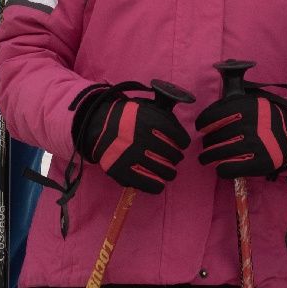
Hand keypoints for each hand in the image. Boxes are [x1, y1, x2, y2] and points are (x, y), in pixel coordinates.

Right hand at [71, 83, 190, 192]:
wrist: (100, 127)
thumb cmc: (129, 117)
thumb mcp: (148, 106)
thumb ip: (166, 108)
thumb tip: (186, 102)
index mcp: (152, 121)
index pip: (181, 139)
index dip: (182, 142)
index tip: (180, 144)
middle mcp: (144, 139)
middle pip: (174, 156)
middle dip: (175, 157)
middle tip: (171, 157)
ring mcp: (133, 157)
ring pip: (166, 172)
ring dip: (169, 172)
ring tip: (166, 170)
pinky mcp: (124, 172)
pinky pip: (150, 185)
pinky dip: (158, 185)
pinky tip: (158, 181)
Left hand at [196, 88, 286, 177]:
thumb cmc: (263, 118)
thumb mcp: (249, 102)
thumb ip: (229, 104)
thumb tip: (205, 115)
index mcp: (244, 107)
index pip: (210, 117)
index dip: (202, 124)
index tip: (201, 129)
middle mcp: (248, 125)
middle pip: (212, 137)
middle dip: (206, 143)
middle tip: (206, 146)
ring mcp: (254, 145)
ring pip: (217, 154)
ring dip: (208, 158)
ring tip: (206, 159)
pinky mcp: (258, 163)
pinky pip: (228, 169)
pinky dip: (221, 168)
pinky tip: (221, 166)